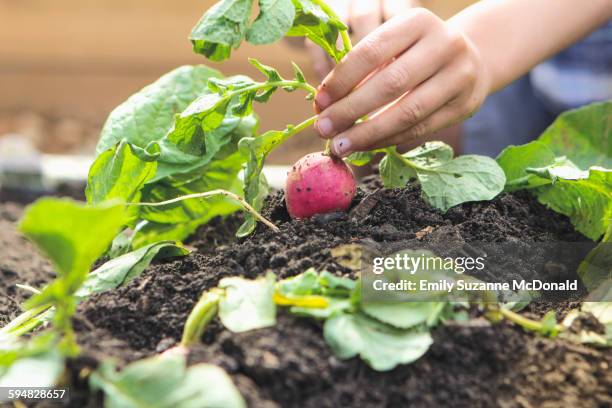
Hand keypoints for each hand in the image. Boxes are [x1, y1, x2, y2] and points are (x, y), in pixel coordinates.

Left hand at [314, 8, 490, 156]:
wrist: (473, 58)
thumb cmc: (416, 54)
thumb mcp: (394, 47)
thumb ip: (362, 70)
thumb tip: (323, 106)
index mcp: (417, 21)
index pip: (371, 52)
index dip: (341, 80)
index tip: (319, 102)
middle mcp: (444, 44)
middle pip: (389, 84)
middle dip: (350, 110)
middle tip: (323, 129)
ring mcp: (459, 76)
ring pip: (407, 112)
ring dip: (368, 133)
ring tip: (340, 145)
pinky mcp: (464, 106)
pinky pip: (420, 130)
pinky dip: (388, 140)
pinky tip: (366, 146)